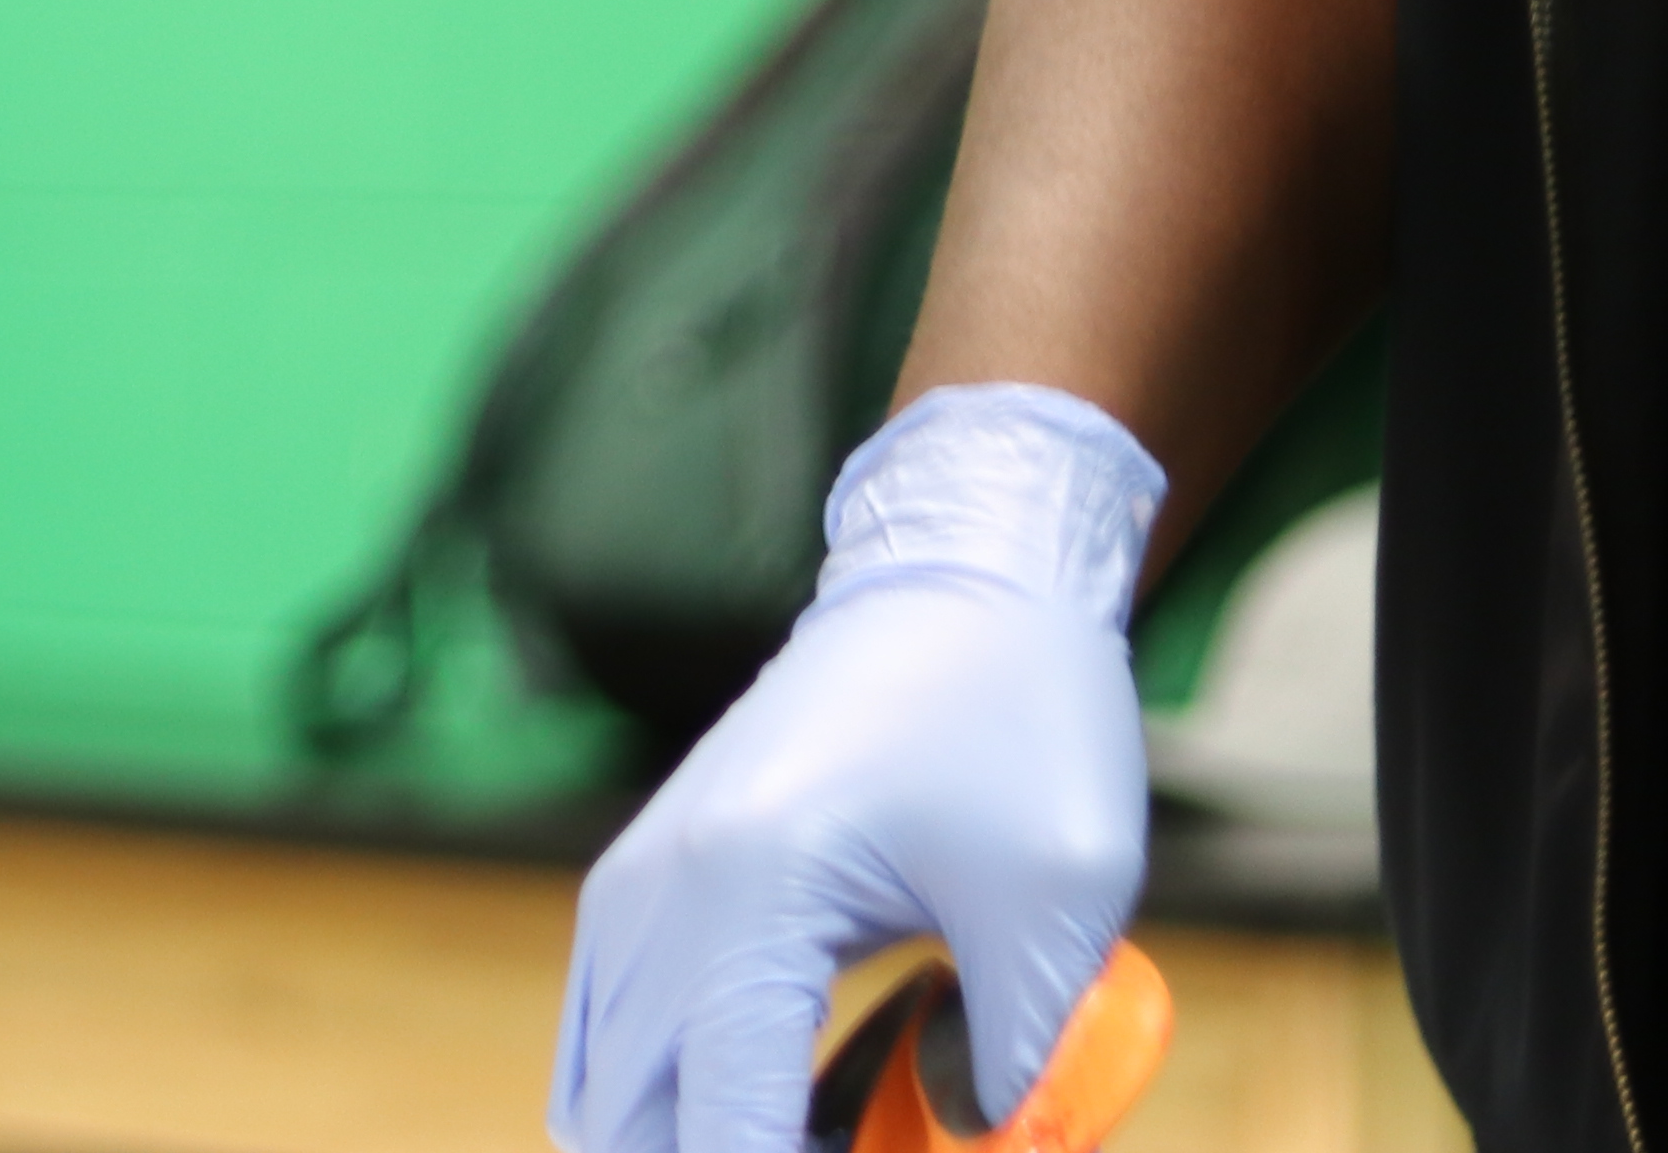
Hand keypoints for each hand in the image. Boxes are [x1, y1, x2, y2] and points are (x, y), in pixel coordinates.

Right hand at [552, 384, 1164, 1152]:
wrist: (955, 573)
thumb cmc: (1017, 718)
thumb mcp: (1065, 898)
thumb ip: (1025, 1060)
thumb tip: (979, 1151)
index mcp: (748, 892)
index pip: (719, 1127)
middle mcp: (656, 892)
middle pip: (625, 1130)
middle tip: (877, 1147)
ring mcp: (631, 884)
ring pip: (603, 1098)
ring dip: (708, 1140)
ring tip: (856, 1131)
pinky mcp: (641, 880)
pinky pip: (617, 1039)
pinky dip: (690, 1100)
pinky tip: (813, 1098)